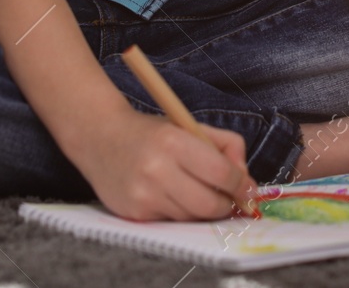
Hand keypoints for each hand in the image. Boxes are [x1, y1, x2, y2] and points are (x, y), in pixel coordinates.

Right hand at [71, 105, 260, 220]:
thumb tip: (246, 180)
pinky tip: (174, 196)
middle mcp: (157, 170)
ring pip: (192, 217)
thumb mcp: (189, 125)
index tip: (248, 188)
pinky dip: (181, 212)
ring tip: (200, 192)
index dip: (241, 185)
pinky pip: (172, 221)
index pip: (221, 173)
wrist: (100, 138)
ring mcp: (143, 195)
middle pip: (210, 204)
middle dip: (228, 205)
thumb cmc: (151, 132)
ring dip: (204, 210)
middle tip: (231, 199)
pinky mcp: (134, 214)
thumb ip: (225, 146)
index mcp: (174, 142)